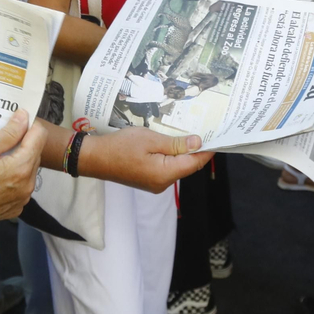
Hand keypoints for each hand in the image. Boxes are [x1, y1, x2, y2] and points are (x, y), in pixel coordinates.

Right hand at [0, 111, 45, 235]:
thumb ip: (7, 134)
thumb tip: (24, 117)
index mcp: (20, 169)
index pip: (39, 137)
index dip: (29, 125)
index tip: (15, 121)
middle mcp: (27, 186)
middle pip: (35, 153)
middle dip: (23, 142)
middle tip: (1, 138)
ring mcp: (22, 200)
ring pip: (29, 170)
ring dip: (19, 160)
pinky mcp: (14, 209)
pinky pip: (21, 186)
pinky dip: (13, 178)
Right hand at [79, 127, 211, 192]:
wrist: (95, 158)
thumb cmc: (121, 146)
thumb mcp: (150, 139)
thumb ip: (176, 143)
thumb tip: (198, 143)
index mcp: (165, 174)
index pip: (195, 162)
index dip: (207, 150)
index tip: (218, 137)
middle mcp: (163, 183)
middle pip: (187, 166)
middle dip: (195, 149)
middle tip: (203, 130)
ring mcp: (155, 184)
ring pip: (177, 166)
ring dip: (182, 152)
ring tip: (187, 133)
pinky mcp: (148, 180)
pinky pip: (166, 168)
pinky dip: (171, 156)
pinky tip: (170, 143)